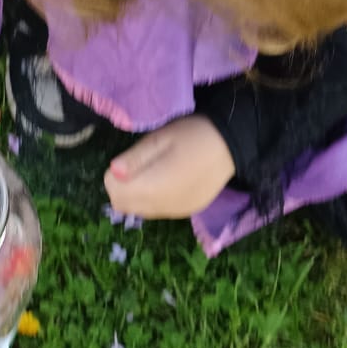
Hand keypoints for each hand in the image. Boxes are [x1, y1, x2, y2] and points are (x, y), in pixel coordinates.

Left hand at [105, 116, 234, 219]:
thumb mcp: (159, 138)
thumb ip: (134, 158)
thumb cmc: (193, 135)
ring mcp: (176, 212)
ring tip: (154, 172)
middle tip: (139, 165)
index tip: (130, 160)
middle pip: (123, 205)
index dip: (116, 175)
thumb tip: (113, 171)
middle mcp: (163, 206)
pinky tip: (167, 181)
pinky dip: (152, 200)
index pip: (114, 191)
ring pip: (138, 211)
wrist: (232, 146)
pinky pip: (156, 211)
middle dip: (122, 188)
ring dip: (136, 195)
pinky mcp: (186, 212)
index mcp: (154, 187)